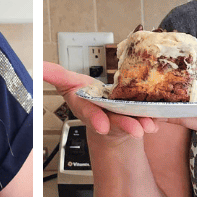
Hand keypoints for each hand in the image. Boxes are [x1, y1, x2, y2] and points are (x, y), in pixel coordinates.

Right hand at [43, 62, 157, 140]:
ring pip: (132, 122)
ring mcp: (121, 118)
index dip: (94, 118)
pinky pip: (147, 117)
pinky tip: (159, 119)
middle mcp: (104, 115)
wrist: (105, 117)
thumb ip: (54, 74)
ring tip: (150, 126)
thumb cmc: (89, 98)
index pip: (87, 111)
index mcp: (87, 106)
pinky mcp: (136, 117)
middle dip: (124, 125)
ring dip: (141, 124)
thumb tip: (37, 65)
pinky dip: (154, 118)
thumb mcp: (68, 83)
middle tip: (136, 130)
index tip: (102, 126)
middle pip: (114, 121)